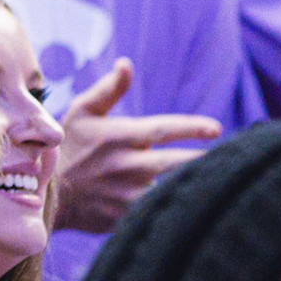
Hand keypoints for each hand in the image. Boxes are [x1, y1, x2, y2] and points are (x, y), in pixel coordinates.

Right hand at [53, 59, 221, 232]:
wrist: (48, 193)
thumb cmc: (68, 147)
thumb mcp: (82, 112)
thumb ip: (108, 90)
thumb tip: (126, 64)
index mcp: (120, 136)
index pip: (165, 129)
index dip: (193, 127)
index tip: (216, 128)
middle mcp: (127, 164)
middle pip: (178, 163)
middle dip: (204, 161)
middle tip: (232, 161)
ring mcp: (127, 193)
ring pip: (172, 190)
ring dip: (195, 186)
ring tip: (220, 185)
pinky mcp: (126, 217)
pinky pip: (158, 213)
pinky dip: (176, 209)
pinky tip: (195, 210)